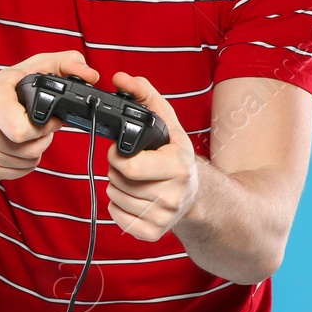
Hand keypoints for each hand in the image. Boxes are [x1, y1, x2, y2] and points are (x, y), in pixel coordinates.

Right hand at [0, 50, 97, 181]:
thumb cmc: (7, 87)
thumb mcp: (37, 66)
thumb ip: (68, 63)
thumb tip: (90, 75)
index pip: (21, 130)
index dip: (44, 127)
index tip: (48, 118)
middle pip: (25, 150)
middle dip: (41, 139)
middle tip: (40, 126)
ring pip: (22, 163)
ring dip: (34, 152)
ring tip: (30, 135)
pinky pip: (14, 174)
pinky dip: (24, 163)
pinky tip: (20, 147)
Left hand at [104, 73, 196, 240]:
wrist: (195, 192)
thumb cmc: (174, 153)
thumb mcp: (165, 120)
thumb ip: (143, 95)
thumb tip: (120, 78)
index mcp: (178, 166)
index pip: (129, 167)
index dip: (117, 156)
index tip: (122, 150)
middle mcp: (173, 194)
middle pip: (118, 182)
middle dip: (116, 169)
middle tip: (128, 163)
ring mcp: (164, 216)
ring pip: (116, 198)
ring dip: (116, 186)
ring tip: (132, 178)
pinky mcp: (154, 232)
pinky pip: (119, 219)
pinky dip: (118, 207)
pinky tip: (132, 196)